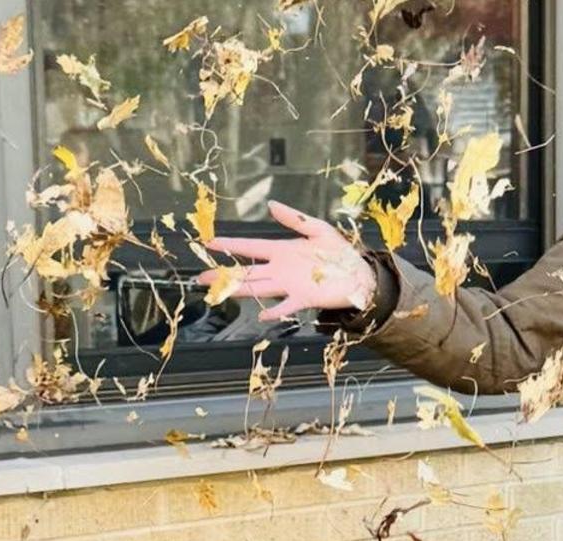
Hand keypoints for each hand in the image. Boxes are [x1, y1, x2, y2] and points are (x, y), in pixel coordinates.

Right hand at [198, 202, 376, 321]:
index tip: (210, 243)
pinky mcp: (304, 298)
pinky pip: (285, 306)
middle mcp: (280, 269)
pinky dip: (275, 311)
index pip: (251, 246)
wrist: (360, 275)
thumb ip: (294, 219)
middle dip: (224, 274)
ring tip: (218, 293)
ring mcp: (290, 285)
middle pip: (247, 271)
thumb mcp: (317, 229)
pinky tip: (262, 314)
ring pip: (258, 287)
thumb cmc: (339, 253)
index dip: (230, 244)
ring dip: (238, 290)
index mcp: (282, 251)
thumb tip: (271, 204)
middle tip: (202, 278)